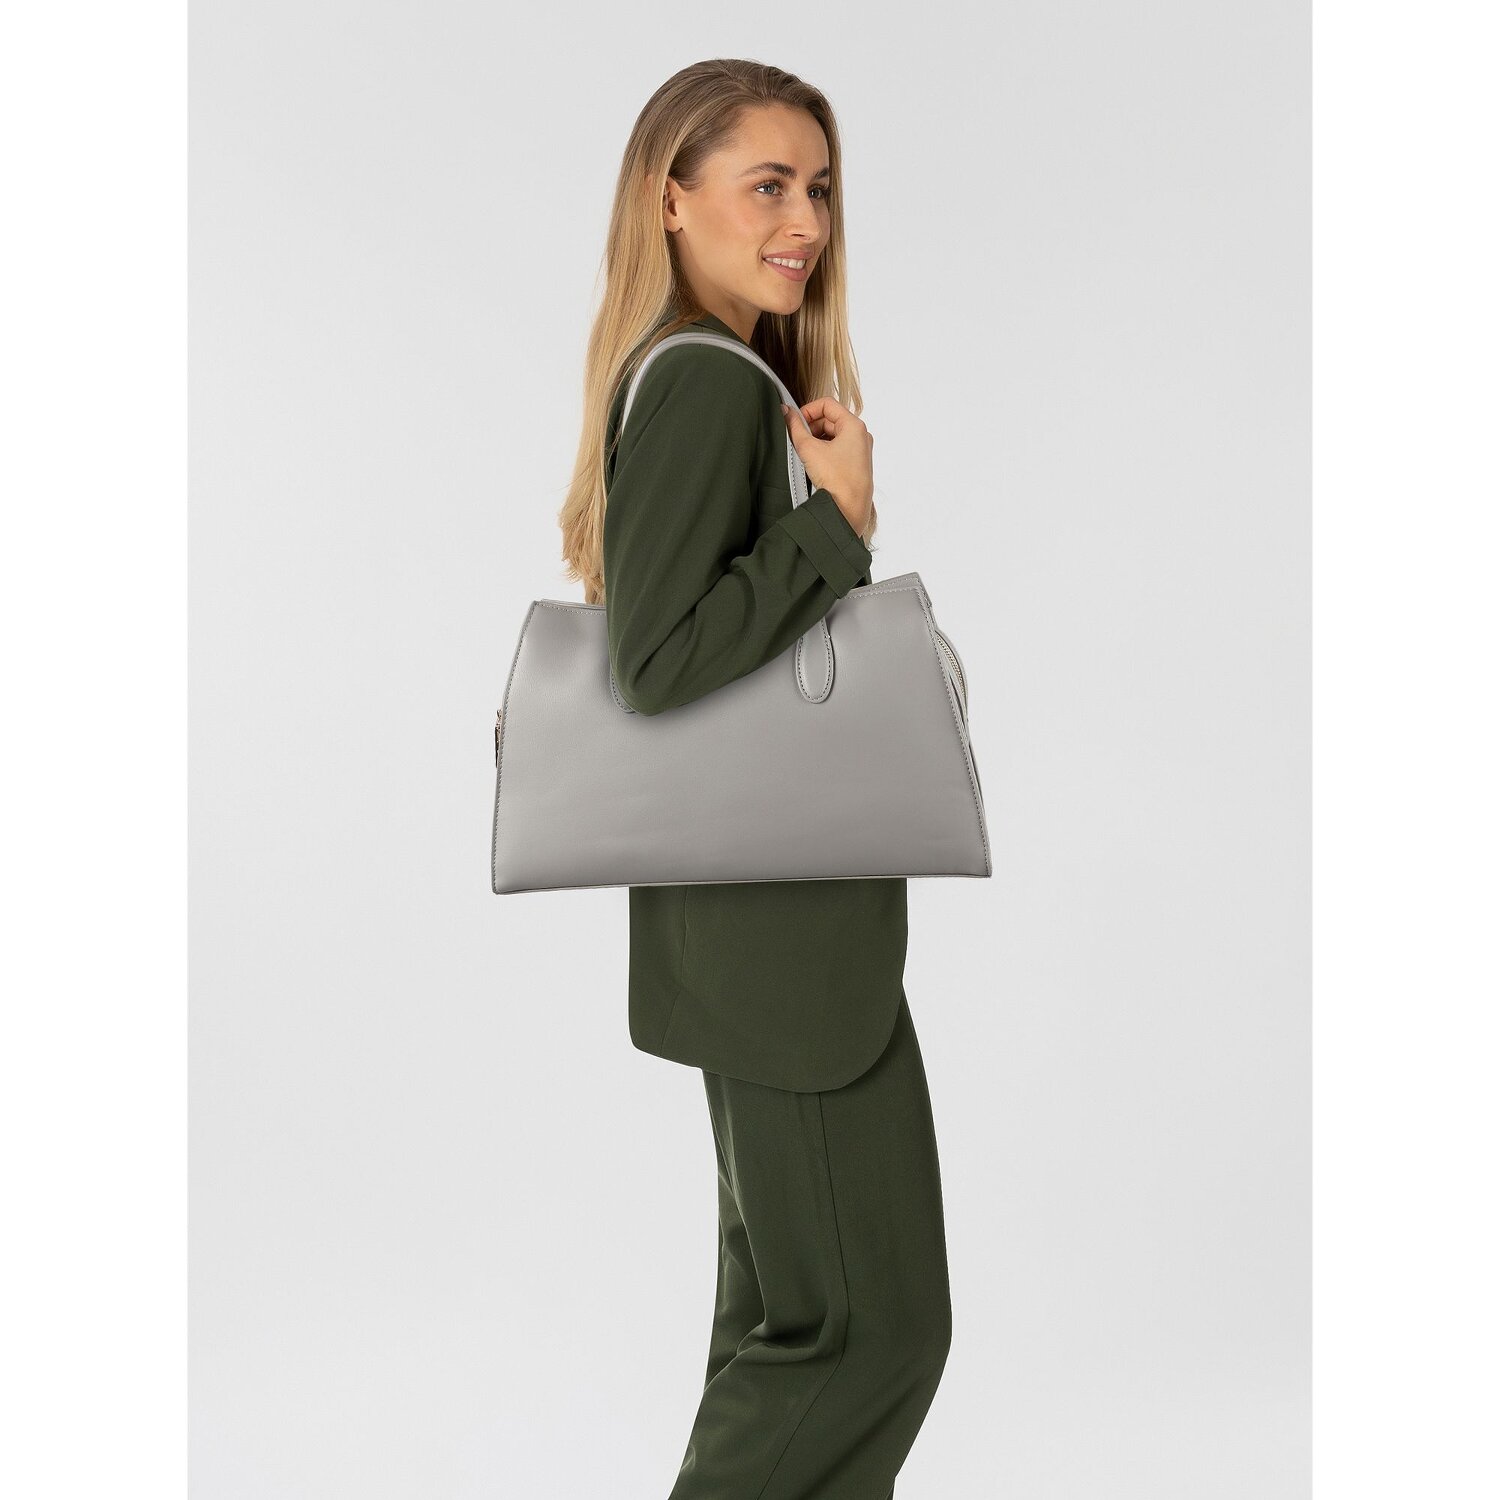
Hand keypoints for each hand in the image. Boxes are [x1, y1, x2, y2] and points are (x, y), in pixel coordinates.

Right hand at [781, 397, 874, 538]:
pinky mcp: (856, 464)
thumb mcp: (809, 448)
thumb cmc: (836, 479)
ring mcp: (860, 450)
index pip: (827, 404)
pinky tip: (813, 463)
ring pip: (833, 434)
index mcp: (854, 425)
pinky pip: (837, 448)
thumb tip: (786, 412)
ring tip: (804, 453)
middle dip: (811, 426)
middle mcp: (861, 435)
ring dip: (816, 439)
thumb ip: (795, 426)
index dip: (807, 410)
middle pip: (830, 419)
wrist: (848, 509)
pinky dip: (824, 450)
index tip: (794, 422)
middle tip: (796, 439)